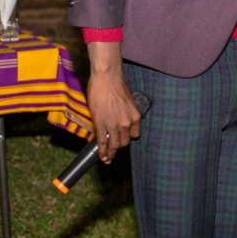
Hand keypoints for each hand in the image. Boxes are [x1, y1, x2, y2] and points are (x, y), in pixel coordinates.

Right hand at [86, 42, 141, 162]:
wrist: (107, 78)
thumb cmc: (116, 85)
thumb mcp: (126, 101)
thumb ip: (124, 113)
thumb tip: (118, 119)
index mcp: (135, 116)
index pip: (135, 135)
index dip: (128, 138)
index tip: (123, 140)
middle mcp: (127, 123)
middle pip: (124, 142)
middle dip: (119, 147)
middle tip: (113, 150)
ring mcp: (114, 125)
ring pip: (114, 145)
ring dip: (110, 154)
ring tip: (107, 158)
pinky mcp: (101, 125)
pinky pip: (102, 143)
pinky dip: (102, 152)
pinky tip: (101, 156)